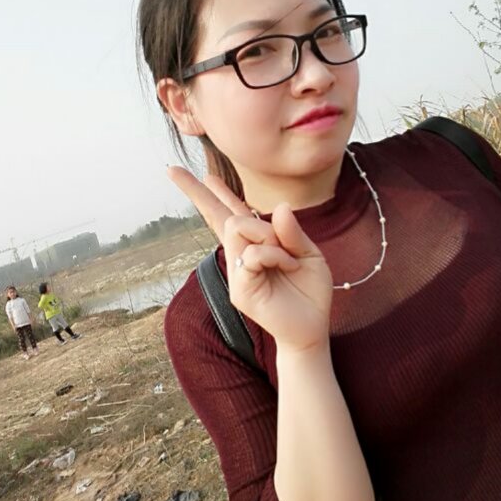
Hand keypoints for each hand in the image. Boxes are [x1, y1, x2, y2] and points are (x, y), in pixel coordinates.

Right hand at [168, 167, 332, 352]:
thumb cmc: (310, 291)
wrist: (313, 327)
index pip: (230, 213)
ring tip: (288, 258)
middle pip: (222, 216)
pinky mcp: (240, 289)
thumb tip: (277, 207)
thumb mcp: (310, 253)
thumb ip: (292, 232)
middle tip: (201, 190)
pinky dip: (274, 255)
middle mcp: (242, 256)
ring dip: (269, 236)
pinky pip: (251, 254)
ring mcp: (237, 272)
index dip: (211, 193)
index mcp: (259, 244)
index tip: (188, 173)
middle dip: (204, 195)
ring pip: (238, 228)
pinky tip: (288, 266)